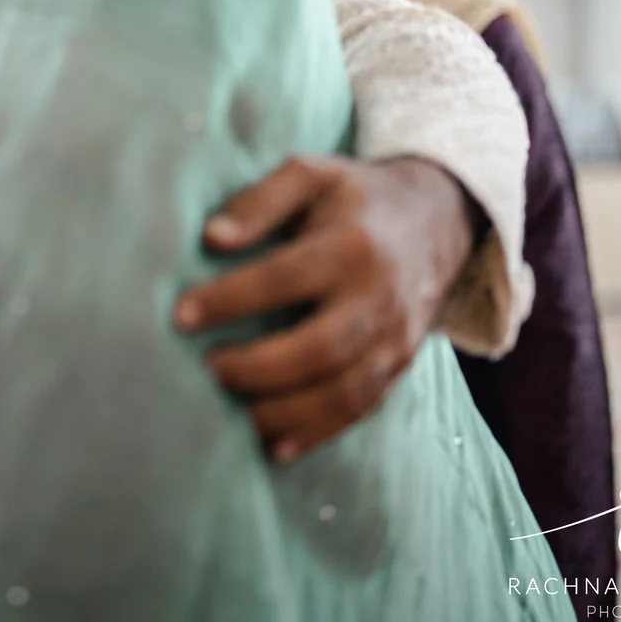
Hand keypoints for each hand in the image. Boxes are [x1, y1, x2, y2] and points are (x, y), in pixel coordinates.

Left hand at [173, 156, 478, 462]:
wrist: (438, 219)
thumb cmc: (355, 197)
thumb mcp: (311, 174)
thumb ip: (260, 200)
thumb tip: (213, 238)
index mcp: (353, 245)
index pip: (285, 279)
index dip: (231, 300)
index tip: (182, 316)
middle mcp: (379, 298)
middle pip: (319, 349)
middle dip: (257, 368)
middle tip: (208, 369)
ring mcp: (396, 339)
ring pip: (342, 392)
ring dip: (283, 411)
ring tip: (233, 412)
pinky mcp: (400, 366)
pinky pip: (360, 409)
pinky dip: (317, 433)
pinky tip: (274, 447)